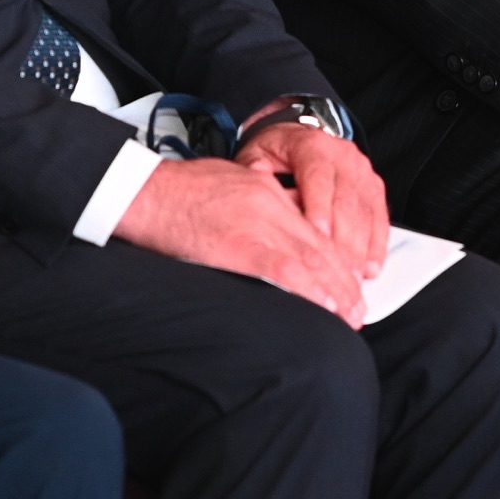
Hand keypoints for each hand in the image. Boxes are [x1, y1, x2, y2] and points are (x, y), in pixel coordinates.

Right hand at [117, 156, 369, 323]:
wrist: (141, 189)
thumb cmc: (174, 190)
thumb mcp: (227, 183)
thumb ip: (253, 203)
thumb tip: (268, 227)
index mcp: (266, 192)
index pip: (313, 230)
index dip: (335, 261)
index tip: (348, 283)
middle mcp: (268, 206)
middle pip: (318, 247)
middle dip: (343, 281)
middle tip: (359, 308)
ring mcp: (254, 225)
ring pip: (308, 260)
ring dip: (333, 292)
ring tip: (349, 315)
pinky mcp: (236, 245)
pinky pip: (281, 269)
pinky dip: (307, 289)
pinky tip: (323, 305)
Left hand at [236, 116, 390, 282]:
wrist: (296, 139)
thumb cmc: (275, 153)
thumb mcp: (256, 156)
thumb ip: (255, 174)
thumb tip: (254, 183)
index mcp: (312, 145)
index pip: (318, 178)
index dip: (320, 208)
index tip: (318, 236)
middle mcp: (342, 156)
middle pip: (346, 201)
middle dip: (342, 240)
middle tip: (336, 272)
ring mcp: (361, 171)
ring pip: (365, 212)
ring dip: (360, 248)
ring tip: (352, 278)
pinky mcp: (373, 186)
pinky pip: (379, 217)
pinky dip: (376, 245)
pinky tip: (371, 267)